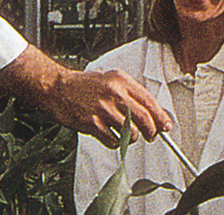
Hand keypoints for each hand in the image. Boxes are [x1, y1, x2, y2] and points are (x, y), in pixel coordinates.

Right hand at [0, 45, 171, 148]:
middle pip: (145, 119)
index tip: (166, 126)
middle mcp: (114, 93)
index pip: (150, 102)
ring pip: (132, 132)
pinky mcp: (92, 123)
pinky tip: (110, 135)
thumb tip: (153, 113)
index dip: (161, 117)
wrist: (56, 88)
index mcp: (121, 80)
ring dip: (133, 137)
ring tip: (125, 133)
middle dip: (152, 132)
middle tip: (151, 136)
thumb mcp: (110, 79)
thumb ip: (130, 94)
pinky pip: (114, 140)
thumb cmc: (84, 85)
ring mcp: (103, 109)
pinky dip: (116, 142)